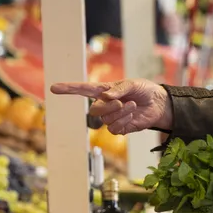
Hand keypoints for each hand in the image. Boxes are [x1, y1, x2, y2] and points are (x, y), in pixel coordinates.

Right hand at [50, 78, 172, 133]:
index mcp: (103, 90)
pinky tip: (132, 116)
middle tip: (121, 101)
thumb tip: (106, 97)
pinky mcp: (119, 129)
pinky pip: (114, 129)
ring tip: (132, 105)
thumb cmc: (144, 90)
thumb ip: (118, 89)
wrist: (158, 104)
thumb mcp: (133, 84)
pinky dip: (124, 122)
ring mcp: (111, 118)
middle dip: (108, 107)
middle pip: (94, 111)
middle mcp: (104, 105)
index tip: (54, 88)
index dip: (68, 89)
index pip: (82, 90)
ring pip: (106, 120)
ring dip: (120, 113)